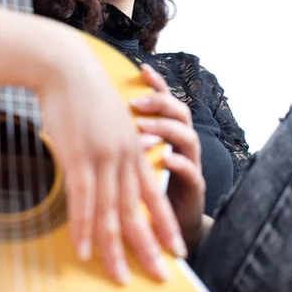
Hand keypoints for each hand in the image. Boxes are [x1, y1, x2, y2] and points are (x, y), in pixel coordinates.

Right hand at [37, 36, 186, 283]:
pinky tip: (85, 251)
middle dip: (150, 247)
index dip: (165, 224)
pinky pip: (83, 201)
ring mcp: (102, 158)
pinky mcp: (78, 157)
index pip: (155, 194)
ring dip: (115, 250)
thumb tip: (112, 167)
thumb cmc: (86, 92)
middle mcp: (124, 157)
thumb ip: (117, 145)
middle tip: (160, 275)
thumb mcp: (112, 118)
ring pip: (112, 213)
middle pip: (138, 211)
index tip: (176, 248)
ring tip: (121, 277)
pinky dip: (83, 229)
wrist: (69, 68)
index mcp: (134, 147)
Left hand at [131, 64, 206, 252]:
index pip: (165, 100)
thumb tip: (98, 106)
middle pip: (180, 112)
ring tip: (143, 128)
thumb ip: (123, 132)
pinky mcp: (194, 187)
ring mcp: (191, 162)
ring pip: (187, 136)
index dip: (157, 84)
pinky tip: (165, 160)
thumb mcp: (133, 153)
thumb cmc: (147, 182)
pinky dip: (178, 163)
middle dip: (160, 104)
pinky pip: (191, 170)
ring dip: (165, 130)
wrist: (174, 222)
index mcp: (169, 130)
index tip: (143, 69)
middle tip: (136, 103)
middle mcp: (183, 142)